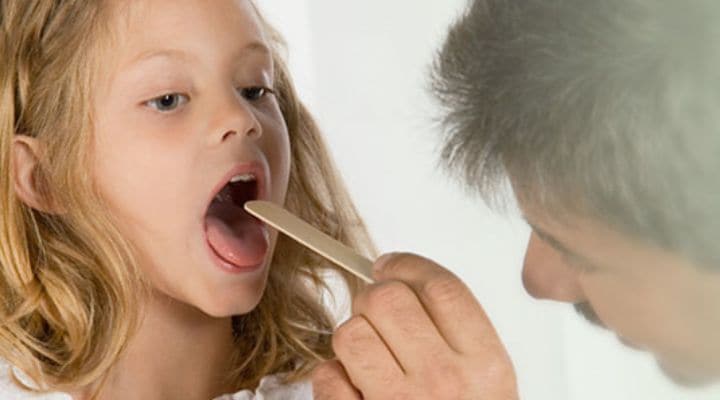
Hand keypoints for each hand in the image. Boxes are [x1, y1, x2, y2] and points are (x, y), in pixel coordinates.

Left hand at [312, 253, 518, 399]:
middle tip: (375, 313)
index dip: (408, 265)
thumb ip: (456, 336)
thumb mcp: (486, 388)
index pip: (442, 287)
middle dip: (372, 298)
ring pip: (349, 333)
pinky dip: (332, 379)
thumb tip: (398, 280)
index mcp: (487, 368)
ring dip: (351, 339)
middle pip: (388, 299)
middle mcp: (446, 384)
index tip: (390, 265)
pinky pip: (326, 377)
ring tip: (367, 360)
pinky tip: (354, 393)